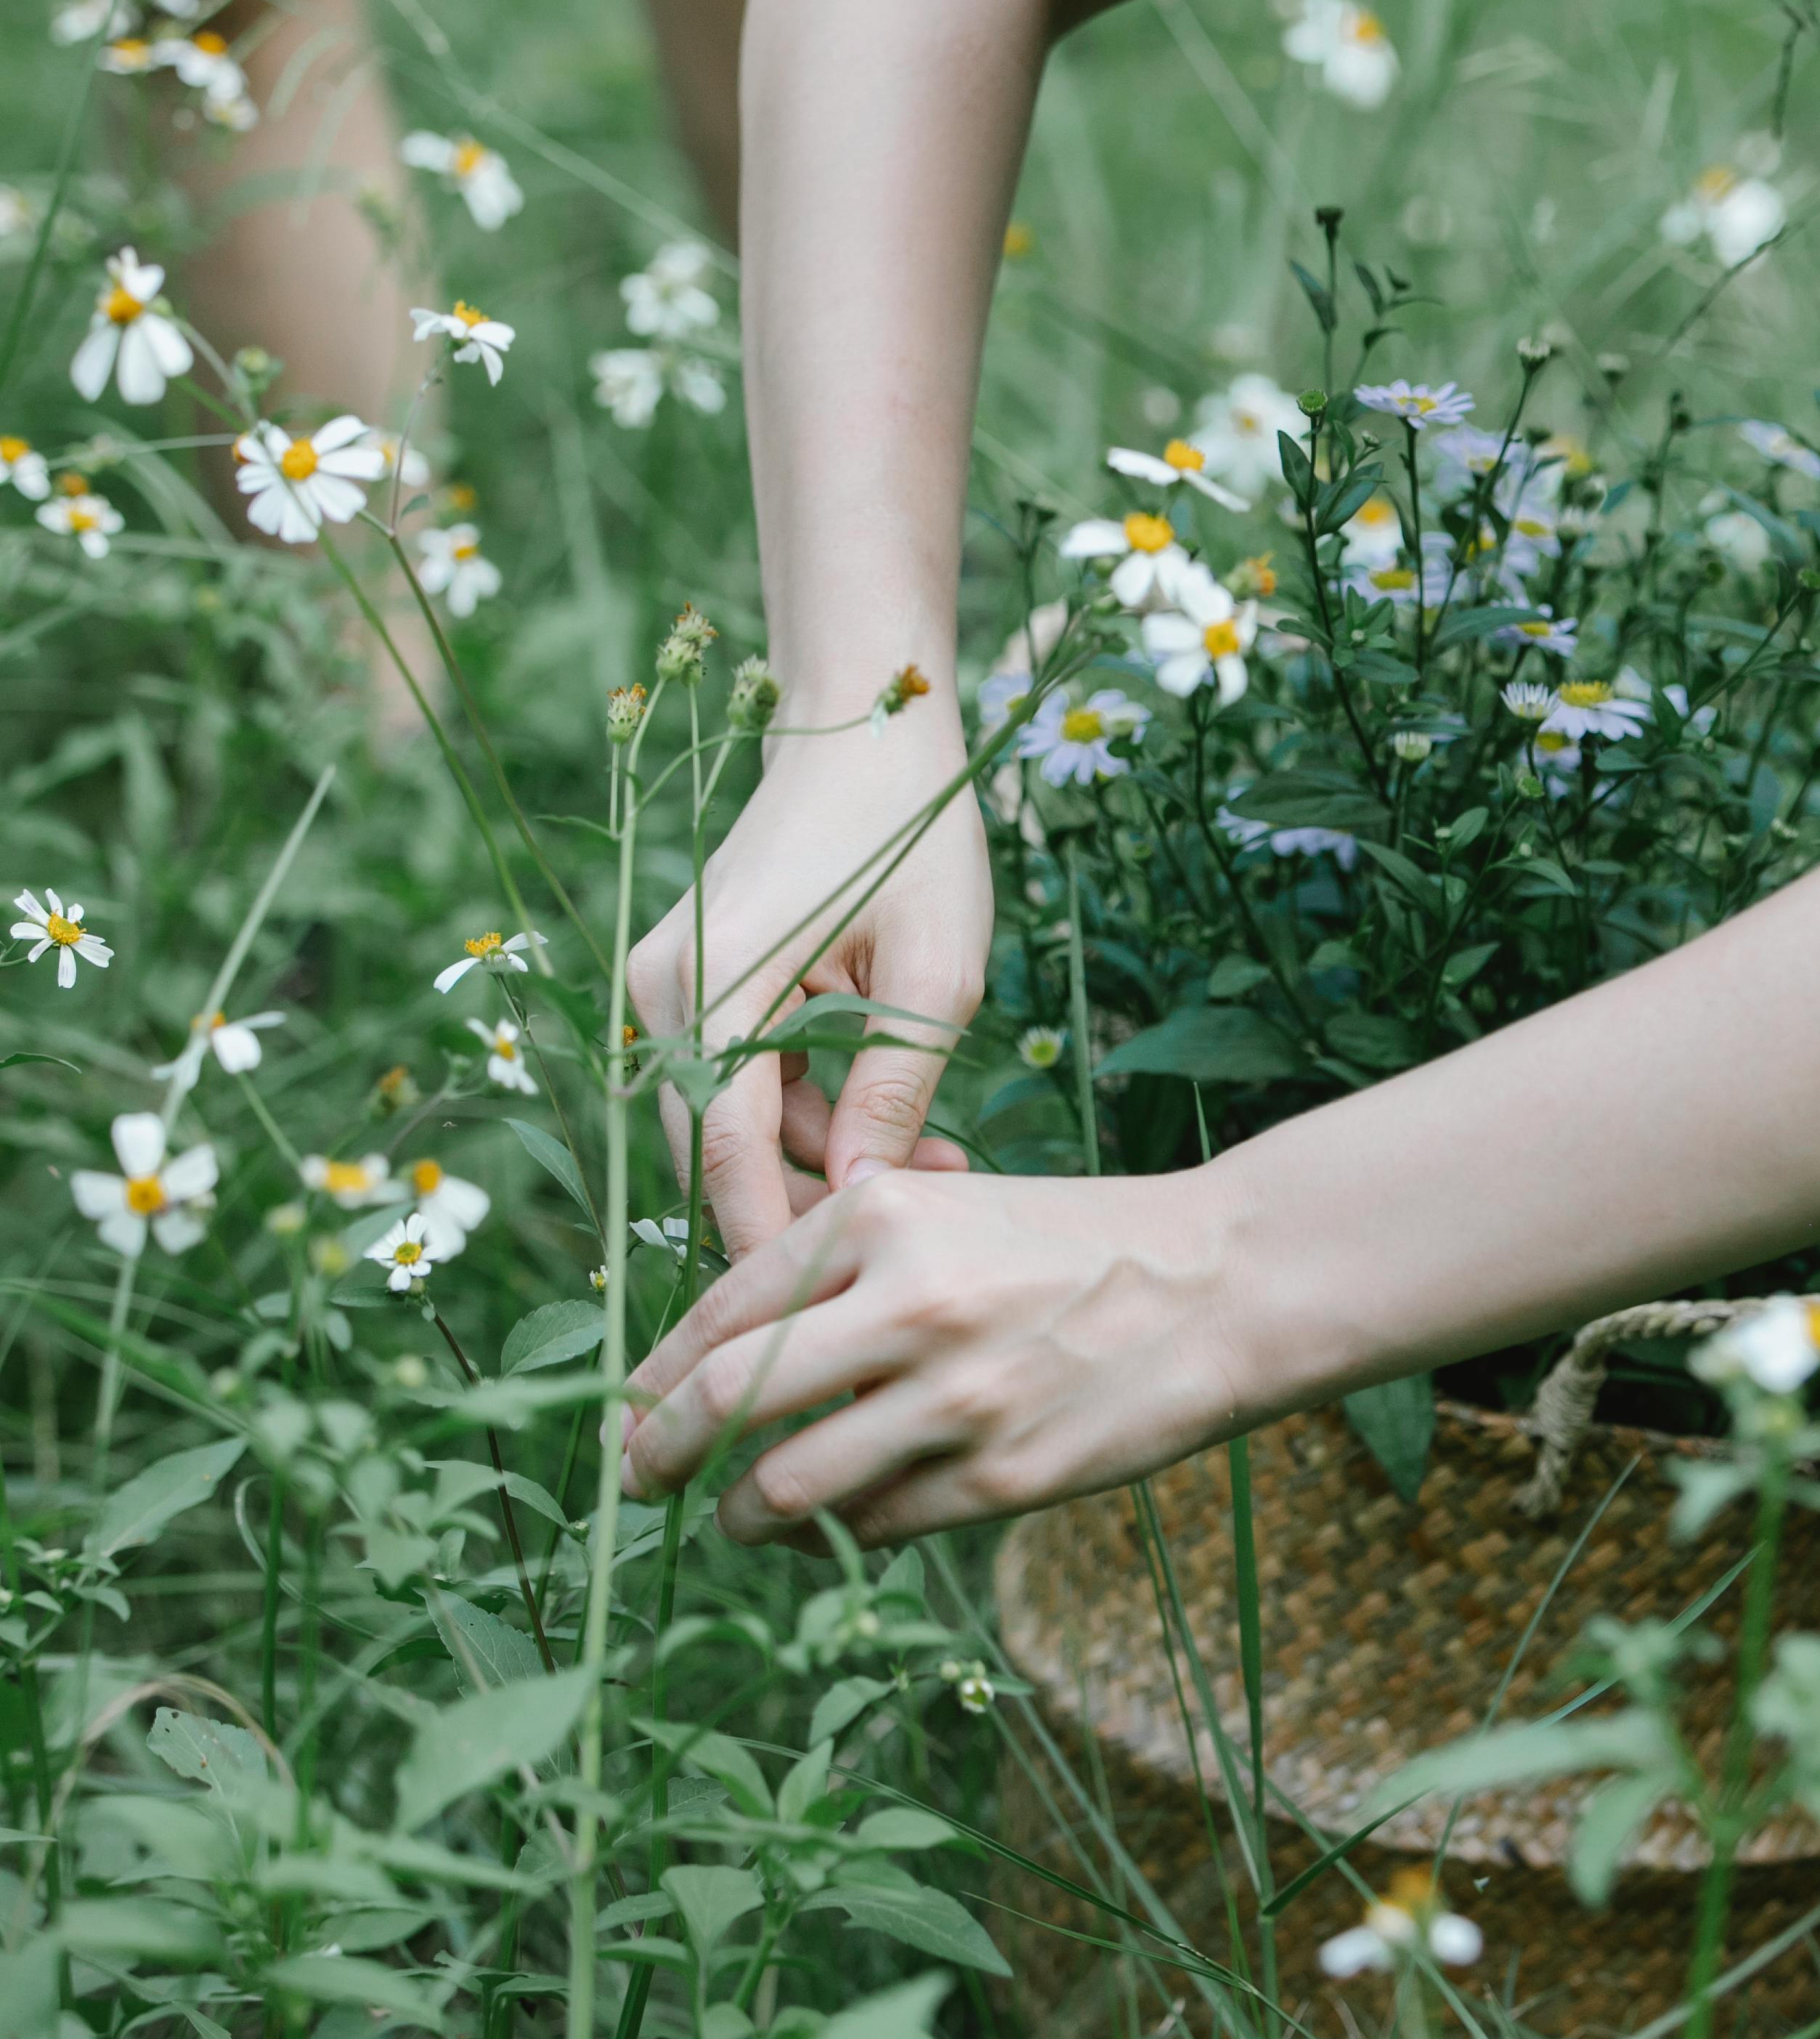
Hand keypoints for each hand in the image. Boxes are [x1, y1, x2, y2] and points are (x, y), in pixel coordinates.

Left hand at [618, 1159, 1243, 1541]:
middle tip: (635, 1479)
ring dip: (741, 1516)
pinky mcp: (1001, 1474)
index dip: (655, 1374)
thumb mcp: (945, 1209)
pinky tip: (840, 1527)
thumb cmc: (1067, 1242)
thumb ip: (840, 1266)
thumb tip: (725, 1351)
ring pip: (788, 1486)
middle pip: (728, 1399)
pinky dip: (840, 1537)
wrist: (1216, 1284)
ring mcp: (955, 1396)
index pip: (724, 1310)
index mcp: (880, 1218)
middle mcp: (907, 1303)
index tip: (626, 1411)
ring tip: (737, 1520)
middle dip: (658, 1452)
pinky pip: (878, 1526)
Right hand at [626, 709, 990, 1262]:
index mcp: (716, 977)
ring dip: (818, 1151)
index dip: (770, 1231)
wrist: (861, 731)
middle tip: (929, 1205)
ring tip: (939, 1152)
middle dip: (810, 1195)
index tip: (822, 1307)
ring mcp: (661, 986)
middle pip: (717, 1146)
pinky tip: (890, 1114)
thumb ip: (891, 1091)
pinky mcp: (683, 987)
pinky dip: (804, 1109)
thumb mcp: (934, 971)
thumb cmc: (913, 834)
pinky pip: (735, 1081)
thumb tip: (859, 1201)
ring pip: (730, 1120)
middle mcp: (661, 990)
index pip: (723, 1145)